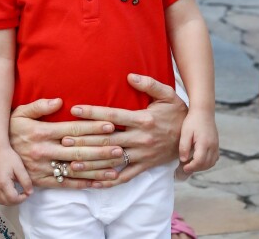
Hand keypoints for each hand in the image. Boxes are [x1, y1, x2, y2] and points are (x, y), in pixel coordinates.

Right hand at [0, 147, 32, 205]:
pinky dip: (2, 198)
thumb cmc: (8, 156)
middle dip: (16, 201)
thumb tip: (30, 192)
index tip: (27, 192)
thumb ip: (25, 181)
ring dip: (9, 201)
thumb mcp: (19, 168)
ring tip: (16, 194)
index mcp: (4, 183)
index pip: (13, 199)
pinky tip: (7, 192)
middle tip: (23, 193)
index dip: (22, 198)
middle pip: (6, 202)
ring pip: (0, 201)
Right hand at [9, 98, 124, 189]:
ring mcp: (44, 167)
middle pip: (78, 150)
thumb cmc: (11, 129)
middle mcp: (44, 150)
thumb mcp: (21, 112)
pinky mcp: (44, 181)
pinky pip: (67, 183)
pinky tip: (100, 181)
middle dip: (101, 148)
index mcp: (41, 132)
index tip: (110, 125)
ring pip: (76, 168)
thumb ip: (39, 105)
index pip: (72, 130)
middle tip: (120, 146)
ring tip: (116, 166)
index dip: (92, 127)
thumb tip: (59, 100)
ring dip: (98, 168)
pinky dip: (85, 183)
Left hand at [65, 74, 187, 186]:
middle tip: (64, 139)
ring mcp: (142, 154)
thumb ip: (149, 84)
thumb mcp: (168, 94)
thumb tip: (130, 75)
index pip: (112, 115)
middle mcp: (141, 138)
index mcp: (143, 119)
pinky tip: (93, 182)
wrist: (194, 138)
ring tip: (71, 163)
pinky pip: (125, 176)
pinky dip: (109, 180)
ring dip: (91, 162)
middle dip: (85, 140)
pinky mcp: (145, 166)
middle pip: (108, 139)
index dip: (93, 112)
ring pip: (113, 160)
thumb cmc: (177, 112)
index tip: (74, 109)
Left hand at [179, 109, 218, 173]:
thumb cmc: (192, 120)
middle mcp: (213, 146)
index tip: (183, 168)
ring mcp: (216, 146)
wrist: (203, 111)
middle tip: (186, 168)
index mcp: (204, 143)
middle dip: (196, 168)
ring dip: (202, 167)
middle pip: (206, 164)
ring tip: (191, 164)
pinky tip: (199, 160)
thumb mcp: (185, 132)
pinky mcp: (217, 144)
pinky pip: (214, 158)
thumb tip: (183, 160)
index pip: (200, 161)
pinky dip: (208, 162)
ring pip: (212, 163)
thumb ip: (184, 146)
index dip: (191, 167)